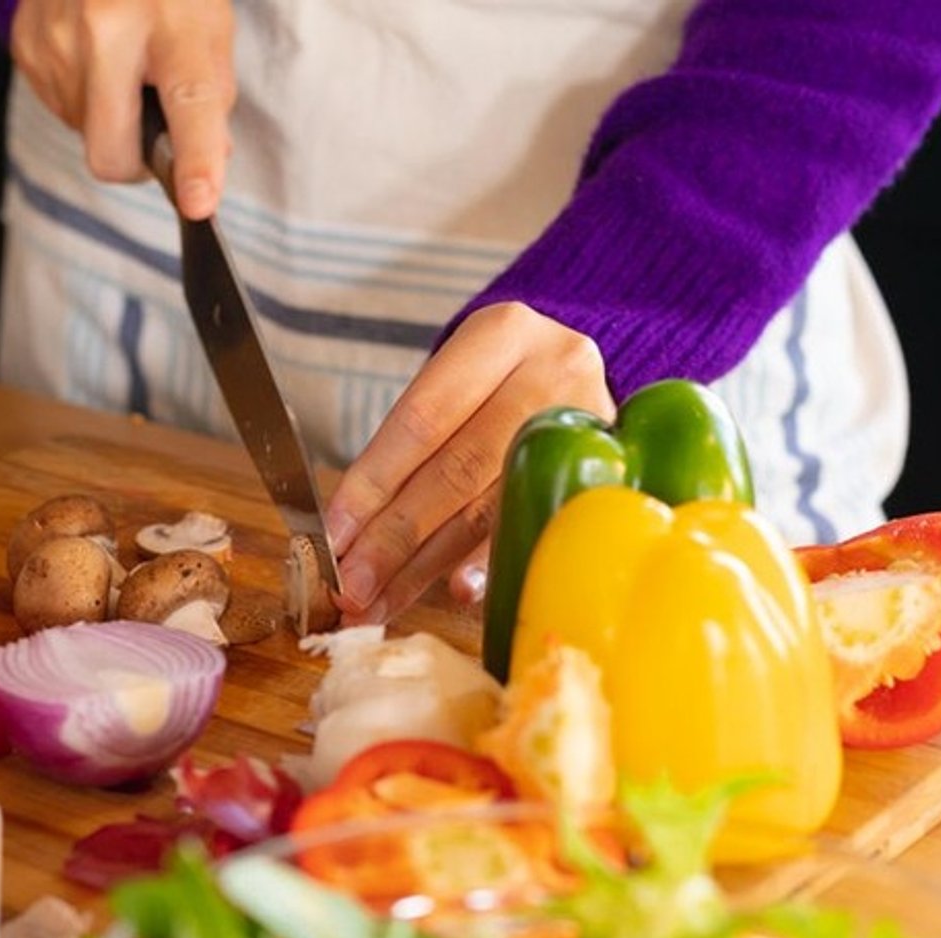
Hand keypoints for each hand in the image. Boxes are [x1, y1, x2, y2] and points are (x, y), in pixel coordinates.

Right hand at [9, 0, 235, 219]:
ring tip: (121, 64)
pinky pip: (59, 108)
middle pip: (110, 150)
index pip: (189, 101)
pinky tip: (92, 55)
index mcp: (170, 21)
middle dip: (134, 162)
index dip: (195, 159)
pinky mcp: (26, 45)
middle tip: (153, 132)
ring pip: (84, 133)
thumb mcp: (209, 24)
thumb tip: (205, 161)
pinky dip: (82, 96)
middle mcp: (106, 29)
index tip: (197, 202)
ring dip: (108, 118)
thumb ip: (213, 96)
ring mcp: (57, 39)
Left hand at [325, 302, 613, 625]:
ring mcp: (590, 426)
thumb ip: (410, 448)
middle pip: (458, 470)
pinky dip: (488, 565)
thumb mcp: (457, 383)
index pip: (423, 419)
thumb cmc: (498, 383)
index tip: (332, 536)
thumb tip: (349, 536)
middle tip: (350, 585)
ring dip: (428, 565)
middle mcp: (554, 371)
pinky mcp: (608, 475)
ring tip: (381, 601)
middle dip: (395, 537)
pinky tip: (457, 593)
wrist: (578, 371)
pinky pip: (533, 529)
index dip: (373, 483)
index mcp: (503, 334)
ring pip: (491, 509)